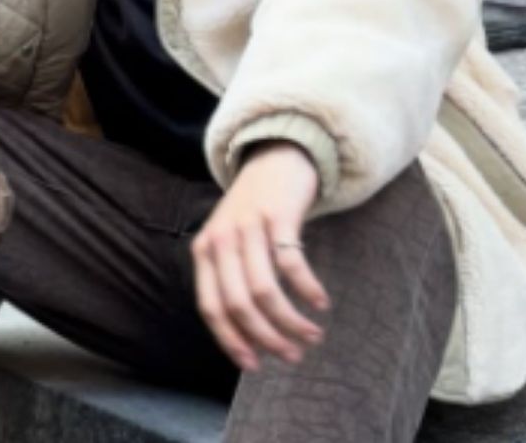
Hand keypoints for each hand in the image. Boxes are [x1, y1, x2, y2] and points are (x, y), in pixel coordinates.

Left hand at [191, 141, 330, 371]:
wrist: (273, 160)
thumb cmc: (252, 213)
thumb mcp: (229, 243)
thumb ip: (230, 279)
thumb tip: (248, 335)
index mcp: (204, 252)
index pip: (210, 307)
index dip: (231, 340)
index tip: (254, 365)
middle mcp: (220, 240)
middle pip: (238, 304)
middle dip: (266, 337)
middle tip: (293, 355)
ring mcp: (247, 227)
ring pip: (264, 290)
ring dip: (290, 320)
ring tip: (312, 335)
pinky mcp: (277, 217)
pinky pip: (291, 264)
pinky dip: (307, 289)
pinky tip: (320, 303)